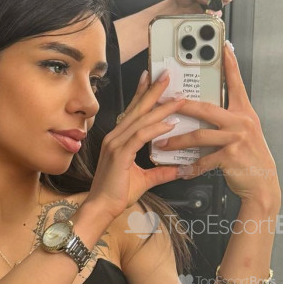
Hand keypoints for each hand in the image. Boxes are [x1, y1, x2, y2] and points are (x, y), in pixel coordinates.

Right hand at [86, 72, 186, 218]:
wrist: (102, 208)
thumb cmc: (116, 193)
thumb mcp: (145, 179)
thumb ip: (161, 172)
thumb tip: (180, 169)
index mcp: (118, 139)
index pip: (132, 111)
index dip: (142, 93)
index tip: (152, 79)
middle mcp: (115, 137)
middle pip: (137, 109)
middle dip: (153, 91)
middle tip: (167, 76)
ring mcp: (116, 144)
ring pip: (141, 119)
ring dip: (161, 107)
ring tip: (178, 99)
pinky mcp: (119, 154)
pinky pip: (140, 136)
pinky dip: (156, 128)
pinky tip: (169, 124)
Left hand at [154, 42, 280, 203]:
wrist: (263, 184)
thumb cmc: (250, 159)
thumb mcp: (246, 133)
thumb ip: (231, 120)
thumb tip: (207, 112)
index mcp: (244, 113)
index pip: (236, 84)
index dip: (230, 65)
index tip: (223, 47)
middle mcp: (241, 122)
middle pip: (206, 108)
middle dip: (181, 106)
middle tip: (163, 103)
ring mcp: (237, 138)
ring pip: (199, 135)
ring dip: (177, 140)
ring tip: (162, 144)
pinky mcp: (231, 156)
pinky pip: (204, 160)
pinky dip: (191, 167)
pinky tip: (182, 171)